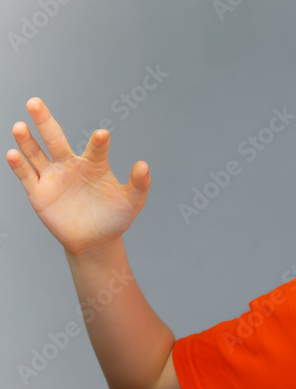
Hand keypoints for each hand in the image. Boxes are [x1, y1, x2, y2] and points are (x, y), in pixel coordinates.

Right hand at [7, 97, 151, 255]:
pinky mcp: (39, 193)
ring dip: (26, 140)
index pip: (96, 149)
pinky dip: (19, 165)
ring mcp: (52, 177)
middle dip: (44, 121)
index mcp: (94, 164)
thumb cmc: (115, 217)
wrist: (95, 240)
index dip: (99, 142)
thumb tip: (144, 165)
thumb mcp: (131, 202)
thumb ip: (139, 184)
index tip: (102, 135)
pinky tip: (13, 153)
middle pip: (54, 139)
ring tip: (20, 125)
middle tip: (35, 102)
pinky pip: (26, 176)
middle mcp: (70, 165)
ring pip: (35, 154)